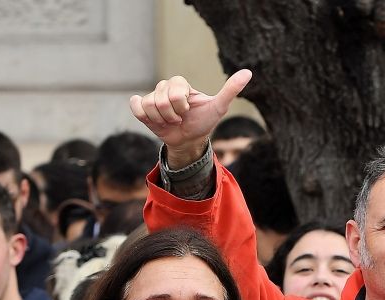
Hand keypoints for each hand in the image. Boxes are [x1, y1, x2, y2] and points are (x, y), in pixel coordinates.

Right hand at [129, 71, 251, 168]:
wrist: (189, 140)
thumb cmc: (204, 122)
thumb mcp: (219, 107)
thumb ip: (231, 90)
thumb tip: (248, 72)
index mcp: (180, 84)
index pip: (174, 93)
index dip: (181, 107)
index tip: (188, 112)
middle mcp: (165, 87)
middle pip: (161, 100)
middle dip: (172, 115)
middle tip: (179, 119)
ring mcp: (152, 97)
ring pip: (149, 106)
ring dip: (161, 120)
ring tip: (170, 122)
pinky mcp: (142, 107)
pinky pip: (136, 107)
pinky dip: (145, 116)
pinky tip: (155, 120)